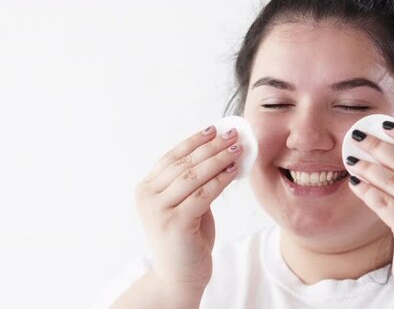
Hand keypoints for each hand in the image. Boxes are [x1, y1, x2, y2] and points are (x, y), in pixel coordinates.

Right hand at [134, 125, 241, 290]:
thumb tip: (218, 153)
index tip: (214, 128)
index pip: (171, 156)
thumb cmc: (186, 239)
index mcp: (146, 189)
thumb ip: (193, 182)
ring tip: (237, 148)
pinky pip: (203, 194)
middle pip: (184, 163)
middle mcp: (147, 197)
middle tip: (232, 134)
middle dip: (211, 146)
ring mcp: (158, 210)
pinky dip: (221, 180)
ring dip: (218, 159)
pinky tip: (234, 170)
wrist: (180, 276)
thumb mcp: (186, 204)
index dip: (194, 140)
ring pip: (193, 176)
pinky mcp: (174, 223)